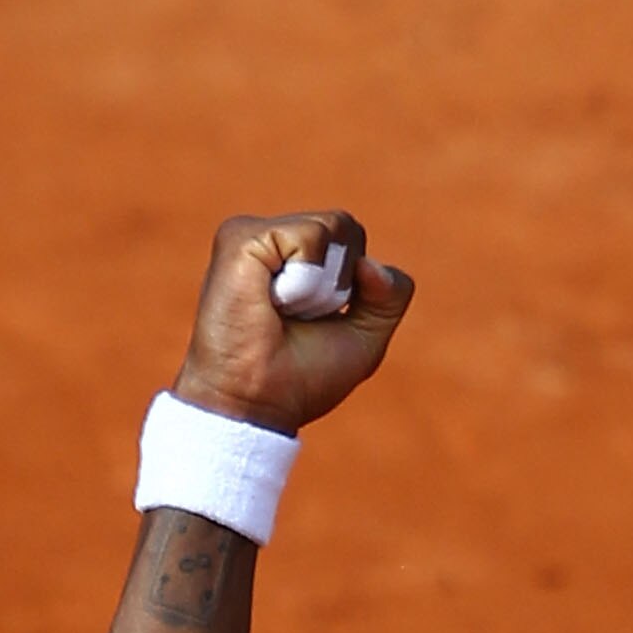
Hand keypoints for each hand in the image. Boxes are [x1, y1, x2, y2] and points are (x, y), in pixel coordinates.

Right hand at [169, 209, 414, 432]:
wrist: (256, 405)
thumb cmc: (301, 379)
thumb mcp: (365, 339)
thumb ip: (391, 297)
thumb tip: (371, 263)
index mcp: (294, 257)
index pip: (351, 238)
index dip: (356, 286)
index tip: (319, 322)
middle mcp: (272, 240)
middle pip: (347, 227)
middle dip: (343, 282)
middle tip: (300, 318)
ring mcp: (252, 233)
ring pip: (333, 228)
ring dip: (324, 285)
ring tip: (284, 311)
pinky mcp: (241, 237)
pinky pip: (308, 236)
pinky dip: (306, 277)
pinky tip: (272, 302)